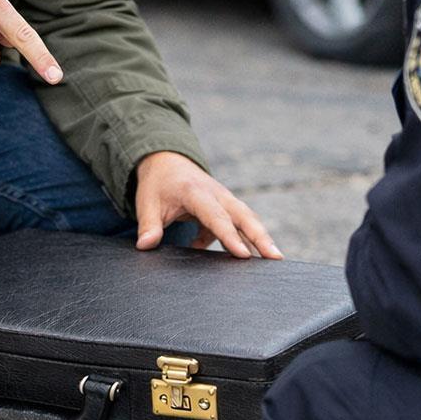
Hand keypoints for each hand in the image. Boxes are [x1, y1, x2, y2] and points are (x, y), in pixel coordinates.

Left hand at [133, 151, 281, 259]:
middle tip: (276, 256)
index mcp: (196, 192)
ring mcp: (224, 198)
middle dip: (260, 236)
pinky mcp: (225, 206)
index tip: (243, 254)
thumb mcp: (147, 203)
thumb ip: (149, 225)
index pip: (216, 217)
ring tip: (275, 258)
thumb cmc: (158, 184)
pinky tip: (235, 255)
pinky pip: (237, 223)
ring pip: (246, 218)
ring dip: (260, 237)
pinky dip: (242, 238)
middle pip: (243, 215)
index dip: (229, 236)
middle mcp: (216, 194)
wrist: (167, 161)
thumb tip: (145, 246)